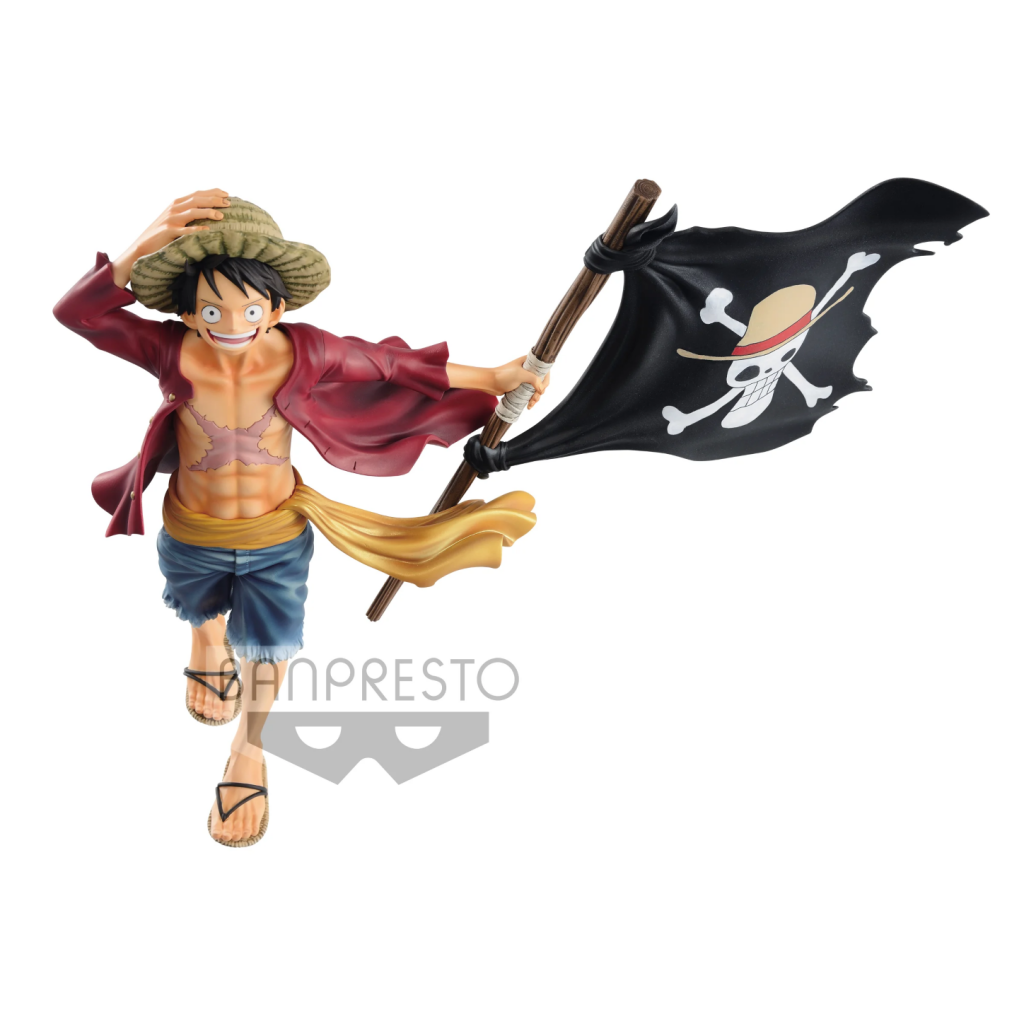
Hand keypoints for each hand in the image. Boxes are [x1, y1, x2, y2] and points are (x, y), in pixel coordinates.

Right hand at [111, 189, 231, 287]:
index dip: (212, 192)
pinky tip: (207, 230)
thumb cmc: (163, 234)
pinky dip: (196, 229)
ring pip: (192, 212)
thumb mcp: (175, 220)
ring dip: (207, 212)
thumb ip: (188, 214)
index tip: (226, 194)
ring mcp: (170, 219)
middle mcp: (174, 208)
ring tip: (221, 215)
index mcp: (176, 204)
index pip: (197, 194)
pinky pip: (185, 230)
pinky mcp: (168, 232)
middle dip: (213, 200)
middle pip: (196, 200)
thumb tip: (209, 213)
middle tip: (229, 203)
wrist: (144, 245)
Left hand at [492, 356, 550, 409]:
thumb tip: (542, 390)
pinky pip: (529, 393)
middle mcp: (528, 369)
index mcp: (529, 362)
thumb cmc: (503, 376)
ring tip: (531, 404)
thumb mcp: (520, 375)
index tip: (541, 388)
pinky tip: (529, 405)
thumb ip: (534, 379)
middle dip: (540, 392)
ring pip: (536, 388)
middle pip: (541, 381)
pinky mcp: (520, 386)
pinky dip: (531, 399)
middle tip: (534, 398)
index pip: (544, 370)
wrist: (490, 382)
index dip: (545, 380)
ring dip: (536, 397)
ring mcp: (525, 378)